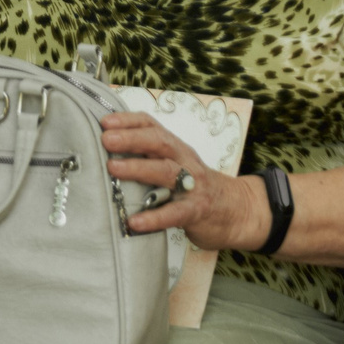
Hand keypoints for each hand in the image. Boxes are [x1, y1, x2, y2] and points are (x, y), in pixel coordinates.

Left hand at [100, 113, 266, 251]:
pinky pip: (175, 213)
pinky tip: (134, 222)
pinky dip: (154, 217)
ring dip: (138, 168)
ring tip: (113, 169)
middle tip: (106, 139)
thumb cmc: (195, 186)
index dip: (128, 120)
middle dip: (132, 138)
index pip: (152, 125)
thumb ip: (148, 156)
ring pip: (166, 172)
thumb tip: (104, 151)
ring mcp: (192, 186)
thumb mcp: (176, 164)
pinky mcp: (196, 211)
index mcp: (175, 148)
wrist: (239, 211)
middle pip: (159, 143)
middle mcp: (183, 161)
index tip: (104, 121)